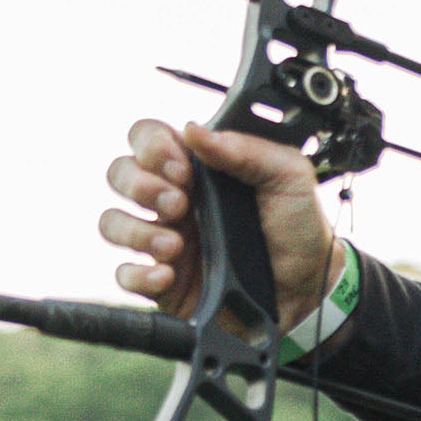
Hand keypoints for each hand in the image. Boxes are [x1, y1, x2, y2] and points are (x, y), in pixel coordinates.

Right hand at [101, 119, 341, 334]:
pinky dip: (139, 274)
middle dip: (140, 184)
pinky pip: (126, 274)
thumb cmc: (298, 230)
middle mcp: (174, 201)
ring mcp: (165, 240)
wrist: (308, 289)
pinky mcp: (164, 282)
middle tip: (180, 202)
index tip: (182, 166)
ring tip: (176, 244)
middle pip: (120, 174)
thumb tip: (195, 130)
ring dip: (136, 230)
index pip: (148, 138)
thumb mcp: (289, 177)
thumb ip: (246, 149)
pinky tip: (169, 274)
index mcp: (198, 169)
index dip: (152, 146)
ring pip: (112, 222)